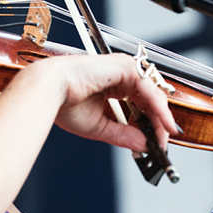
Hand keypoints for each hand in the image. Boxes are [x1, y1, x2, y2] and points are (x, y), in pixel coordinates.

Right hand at [46, 53, 176, 150]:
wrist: (50, 90)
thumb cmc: (64, 102)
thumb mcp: (100, 126)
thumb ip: (124, 135)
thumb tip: (145, 145)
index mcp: (114, 85)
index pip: (140, 104)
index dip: (150, 124)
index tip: (156, 143)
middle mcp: (122, 75)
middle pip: (150, 100)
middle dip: (158, 124)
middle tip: (161, 145)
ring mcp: (126, 69)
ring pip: (153, 96)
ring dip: (161, 119)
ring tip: (162, 140)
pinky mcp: (127, 67)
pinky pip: (150, 90)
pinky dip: (159, 109)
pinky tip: (162, 125)